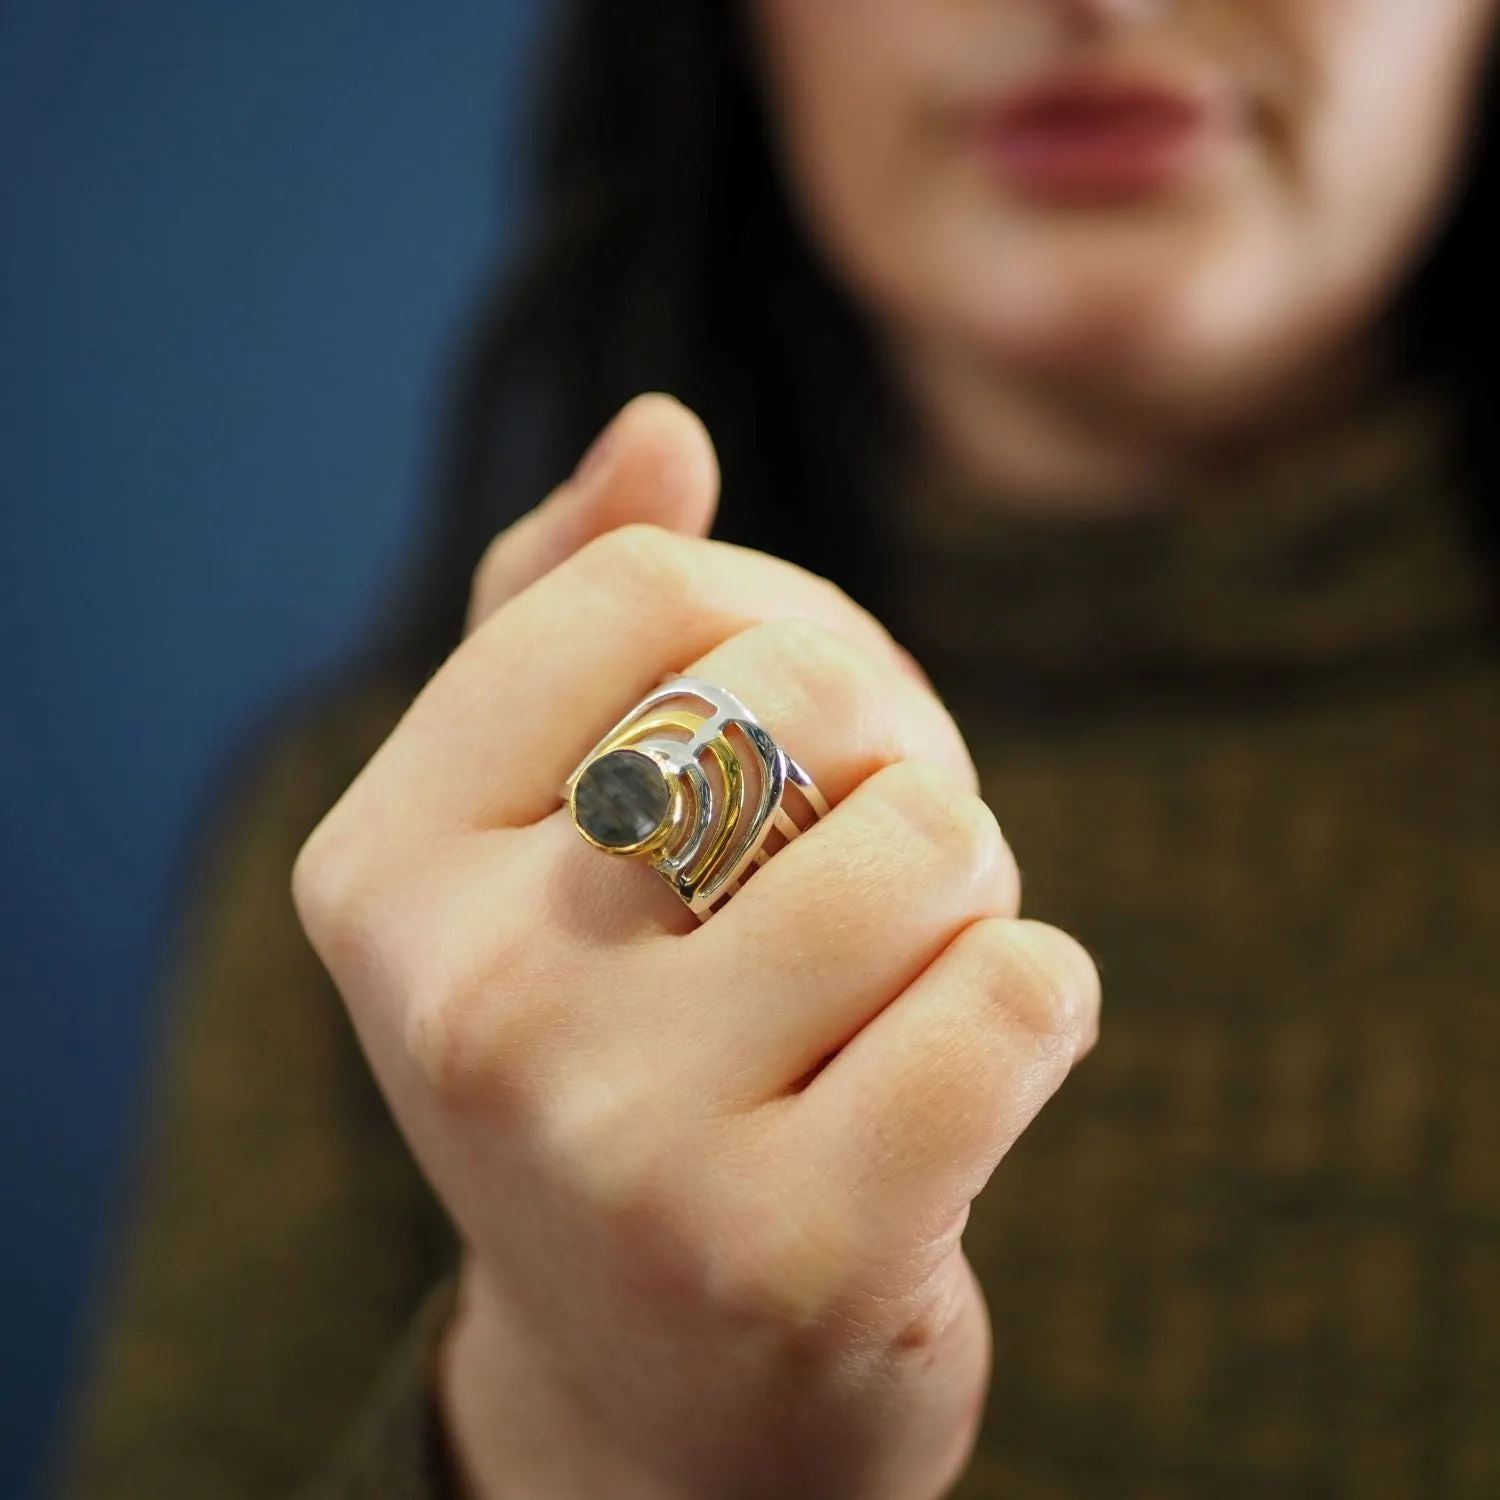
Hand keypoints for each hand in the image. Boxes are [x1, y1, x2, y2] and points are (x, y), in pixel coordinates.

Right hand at [292, 394, 1100, 1499]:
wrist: (655, 1391)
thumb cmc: (611, 1064)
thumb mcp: (538, 849)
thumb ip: (565, 620)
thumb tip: (659, 428)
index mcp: (378, 868)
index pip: (645, 585)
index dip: (771, 627)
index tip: (770, 745)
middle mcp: (467, 1000)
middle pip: (805, 692)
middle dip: (889, 757)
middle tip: (856, 870)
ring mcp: (620, 1142)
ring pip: (936, 845)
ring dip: (971, 894)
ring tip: (897, 989)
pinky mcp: (795, 1260)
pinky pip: (1027, 992)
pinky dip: (1039, 1007)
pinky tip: (955, 1093)